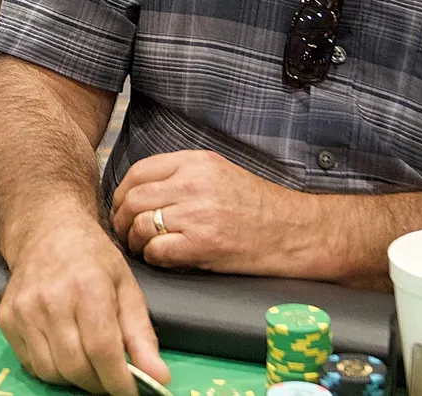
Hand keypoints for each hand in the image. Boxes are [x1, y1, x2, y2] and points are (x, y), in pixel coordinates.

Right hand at [0, 214, 170, 394]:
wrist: (46, 230)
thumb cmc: (92, 257)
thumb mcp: (127, 288)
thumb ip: (142, 336)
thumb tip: (158, 377)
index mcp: (87, 287)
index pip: (102, 350)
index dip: (119, 381)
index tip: (131, 392)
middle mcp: (50, 299)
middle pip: (75, 366)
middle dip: (99, 384)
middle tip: (111, 378)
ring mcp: (23, 309)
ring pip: (51, 371)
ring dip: (75, 378)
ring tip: (89, 363)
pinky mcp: (6, 317)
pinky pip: (31, 363)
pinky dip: (52, 368)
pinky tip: (64, 351)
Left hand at [111, 150, 322, 274]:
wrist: (299, 232)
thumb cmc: (260, 207)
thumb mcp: (219, 174)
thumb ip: (181, 175)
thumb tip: (140, 190)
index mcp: (195, 162)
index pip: (138, 172)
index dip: (121, 193)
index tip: (121, 207)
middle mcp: (193, 184)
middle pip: (132, 199)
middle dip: (121, 219)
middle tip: (124, 233)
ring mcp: (198, 213)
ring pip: (139, 225)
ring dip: (134, 241)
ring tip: (141, 248)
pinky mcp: (204, 243)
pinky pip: (157, 250)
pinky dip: (153, 258)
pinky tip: (161, 259)